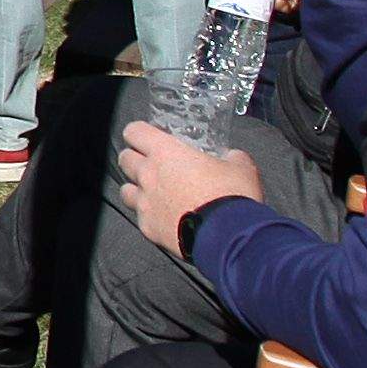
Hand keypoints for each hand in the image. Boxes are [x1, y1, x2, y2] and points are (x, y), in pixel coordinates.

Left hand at [112, 118, 266, 255]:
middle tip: (152, 164)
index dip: (140, 133)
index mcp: (166, 153)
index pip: (134, 131)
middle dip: (135, 159)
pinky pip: (140, 218)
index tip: (149, 137)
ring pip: (125, 190)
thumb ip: (232, 157)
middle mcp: (149, 175)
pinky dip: (149, 216)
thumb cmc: (232, 197)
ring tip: (153, 193)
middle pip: (124, 159)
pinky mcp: (148, 228)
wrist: (228, 236)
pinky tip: (164, 218)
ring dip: (136, 189)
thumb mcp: (241, 167)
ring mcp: (145, 203)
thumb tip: (232, 157)